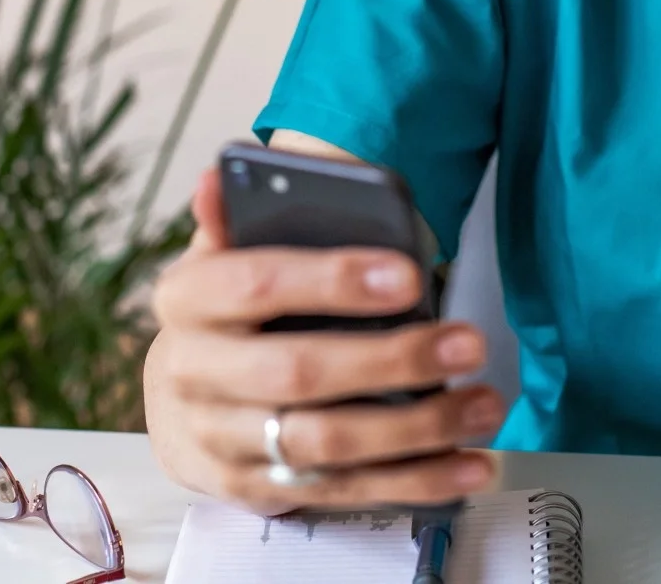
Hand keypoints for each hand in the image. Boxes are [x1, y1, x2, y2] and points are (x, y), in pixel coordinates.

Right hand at [142, 167, 504, 513]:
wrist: (176, 400)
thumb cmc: (225, 314)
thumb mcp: (224, 255)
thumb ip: (237, 216)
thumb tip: (224, 169)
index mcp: (188, 300)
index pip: (257, 283)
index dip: (333, 279)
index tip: (409, 274)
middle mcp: (194, 375)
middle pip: (297, 372)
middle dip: (392, 361)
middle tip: (468, 344)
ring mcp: (221, 441)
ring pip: (325, 443)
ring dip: (416, 430)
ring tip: (483, 406)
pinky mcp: (254, 491)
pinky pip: (341, 491)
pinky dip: (411, 483)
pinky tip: (467, 466)